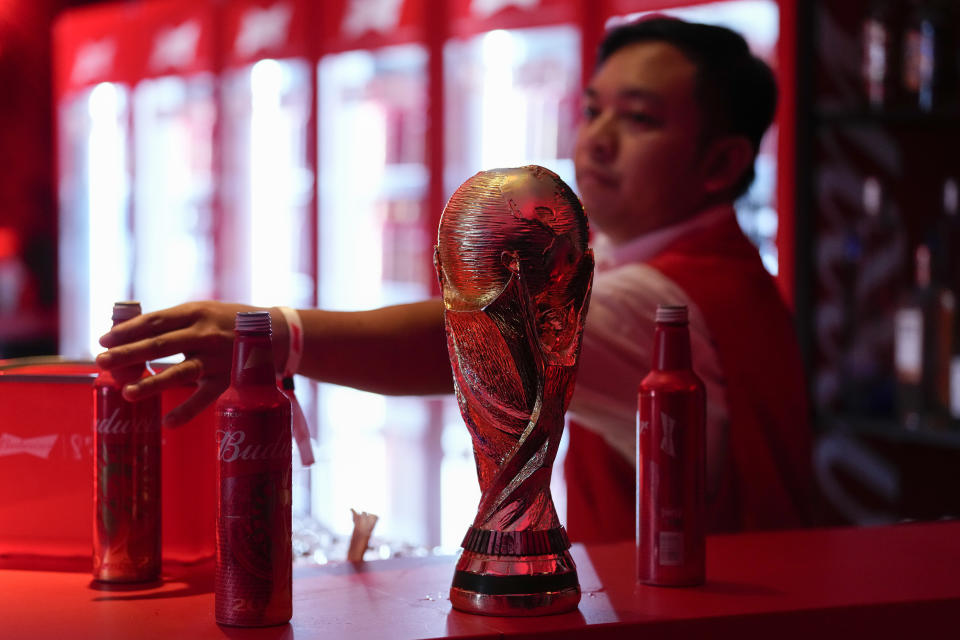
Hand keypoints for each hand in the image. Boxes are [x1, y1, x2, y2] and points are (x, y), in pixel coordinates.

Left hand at [96, 301, 258, 426]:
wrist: (276, 334)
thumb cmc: (229, 322)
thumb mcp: (204, 312)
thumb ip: (174, 323)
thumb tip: (129, 334)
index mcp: (196, 312)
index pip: (154, 321)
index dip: (127, 331)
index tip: (104, 340)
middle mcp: (205, 334)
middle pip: (159, 345)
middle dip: (127, 354)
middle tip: (101, 361)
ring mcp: (217, 359)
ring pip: (179, 373)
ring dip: (151, 383)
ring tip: (127, 393)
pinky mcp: (228, 380)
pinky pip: (204, 399)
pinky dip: (185, 412)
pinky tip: (166, 423)